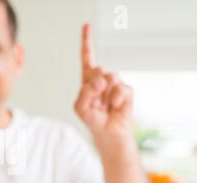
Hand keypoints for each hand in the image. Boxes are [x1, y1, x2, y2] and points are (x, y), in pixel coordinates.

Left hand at [75, 23, 133, 139]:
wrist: (108, 132)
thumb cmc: (93, 118)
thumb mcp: (80, 107)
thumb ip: (85, 92)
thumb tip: (100, 81)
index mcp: (88, 80)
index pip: (87, 58)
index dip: (87, 41)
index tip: (86, 25)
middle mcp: (102, 78)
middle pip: (98, 70)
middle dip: (94, 86)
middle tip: (96, 101)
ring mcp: (115, 84)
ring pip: (110, 79)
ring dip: (105, 96)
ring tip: (105, 106)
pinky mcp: (127, 91)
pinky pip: (121, 89)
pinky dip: (116, 100)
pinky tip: (115, 107)